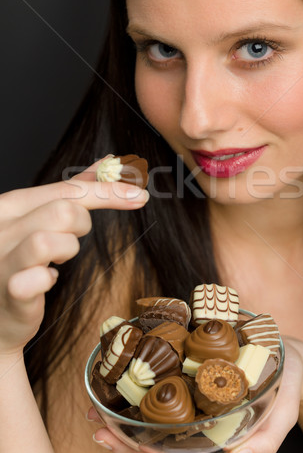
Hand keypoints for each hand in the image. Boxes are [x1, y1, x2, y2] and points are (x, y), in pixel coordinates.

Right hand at [0, 157, 149, 355]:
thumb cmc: (21, 260)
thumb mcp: (39, 217)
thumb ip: (72, 190)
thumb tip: (108, 161)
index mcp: (10, 205)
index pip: (65, 187)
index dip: (108, 192)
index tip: (139, 196)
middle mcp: (1, 228)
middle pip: (64, 210)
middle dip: (81, 225)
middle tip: (70, 240)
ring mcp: (1, 259)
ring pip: (51, 239)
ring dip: (65, 250)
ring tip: (55, 261)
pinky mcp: (9, 291)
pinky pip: (38, 279)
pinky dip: (47, 280)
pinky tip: (43, 282)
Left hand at [89, 340, 302, 452]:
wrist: (288, 358)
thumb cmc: (286, 387)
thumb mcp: (283, 413)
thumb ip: (266, 441)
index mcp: (223, 444)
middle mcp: (203, 432)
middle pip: (162, 450)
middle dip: (127, 446)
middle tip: (98, 433)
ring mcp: (195, 411)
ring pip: (155, 427)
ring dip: (123, 425)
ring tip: (95, 414)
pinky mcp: (190, 388)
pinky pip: (161, 400)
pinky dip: (137, 399)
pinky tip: (117, 391)